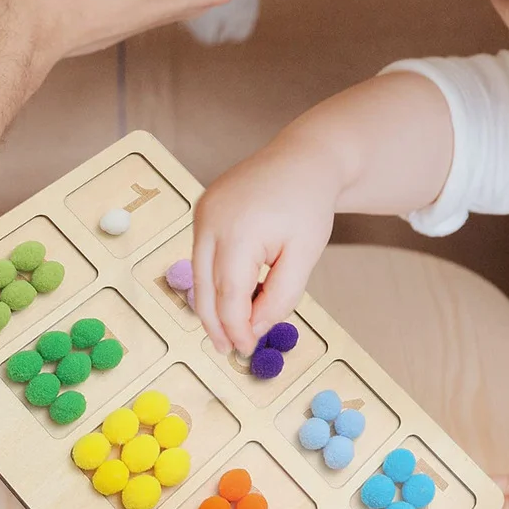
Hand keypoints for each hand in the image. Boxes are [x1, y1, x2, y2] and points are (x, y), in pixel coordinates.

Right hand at [192, 135, 341, 355]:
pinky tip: (233, 292)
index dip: (236, 328)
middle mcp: (211, 221)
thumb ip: (281, 295)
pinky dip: (215, 277)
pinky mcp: (202, 208)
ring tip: (230, 328)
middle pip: (205, 288)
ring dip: (213, 302)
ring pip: (199, 273)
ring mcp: (202, 212)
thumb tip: (255, 328)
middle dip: (216, 324)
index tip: (247, 349)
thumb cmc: (308, 205)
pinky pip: (202, 254)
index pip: (229, 296)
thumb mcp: (305, 255)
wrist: (303, 158)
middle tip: (230, 350)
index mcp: (239, 232)